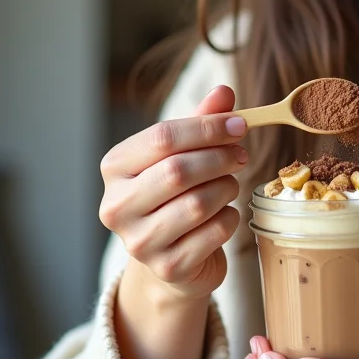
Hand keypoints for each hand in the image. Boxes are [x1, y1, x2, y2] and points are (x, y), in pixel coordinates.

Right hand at [99, 85, 246, 299]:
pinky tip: (224, 214)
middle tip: (242, 154)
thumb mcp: (184, 152)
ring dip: (226, 188)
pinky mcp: (168, 268)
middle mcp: (117, 206)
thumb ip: (202, 120)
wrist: (172, 257)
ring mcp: (139, 242)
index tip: (240, 125)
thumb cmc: (176, 193)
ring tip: (230, 184)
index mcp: (116, 167)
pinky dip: (229, 218)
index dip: (208, 127)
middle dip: (220, 158)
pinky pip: (214, 232)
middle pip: (178, 171)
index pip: (163, 137)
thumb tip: (224, 91)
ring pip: (198, 203)